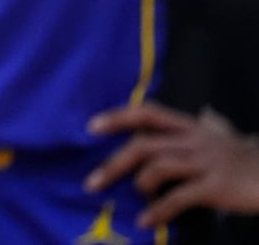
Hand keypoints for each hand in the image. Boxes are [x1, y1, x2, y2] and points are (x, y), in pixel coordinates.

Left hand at [87, 102, 258, 224]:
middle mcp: (194, 140)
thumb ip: (202, 127)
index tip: (91, 127)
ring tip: (135, 198)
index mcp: (191, 126)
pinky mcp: (216, 186)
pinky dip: (159, 210)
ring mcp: (205, 162)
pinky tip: (147, 221)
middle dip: (114, 163)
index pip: (149, 113)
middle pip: (145, 145)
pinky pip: (180, 197)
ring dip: (139, 184)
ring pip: (159, 166)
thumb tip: (196, 116)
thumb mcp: (221, 135)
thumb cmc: (245, 157)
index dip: (118, 117)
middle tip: (93, 182)